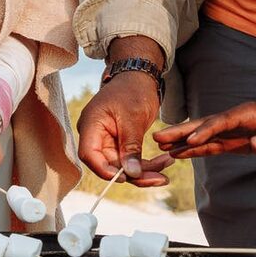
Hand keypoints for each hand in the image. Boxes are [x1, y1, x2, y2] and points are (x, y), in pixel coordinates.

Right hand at [77, 67, 170, 186]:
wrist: (139, 77)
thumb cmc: (132, 89)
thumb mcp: (133, 117)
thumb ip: (130, 146)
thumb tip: (131, 173)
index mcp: (91, 125)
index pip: (89, 155)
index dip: (104, 170)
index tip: (125, 178)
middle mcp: (96, 135)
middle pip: (109, 165)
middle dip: (134, 175)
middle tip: (159, 179)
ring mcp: (107, 140)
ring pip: (121, 166)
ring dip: (143, 172)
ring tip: (165, 176)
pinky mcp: (120, 143)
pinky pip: (130, 160)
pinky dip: (145, 165)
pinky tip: (163, 165)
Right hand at [154, 101, 255, 159]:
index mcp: (247, 113)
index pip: (222, 121)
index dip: (207, 130)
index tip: (192, 141)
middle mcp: (235, 119)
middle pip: (205, 124)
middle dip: (182, 131)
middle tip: (159, 138)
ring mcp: (233, 130)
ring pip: (204, 135)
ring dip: (184, 141)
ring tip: (162, 148)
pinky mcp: (234, 140)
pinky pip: (212, 145)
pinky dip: (196, 150)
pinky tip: (180, 154)